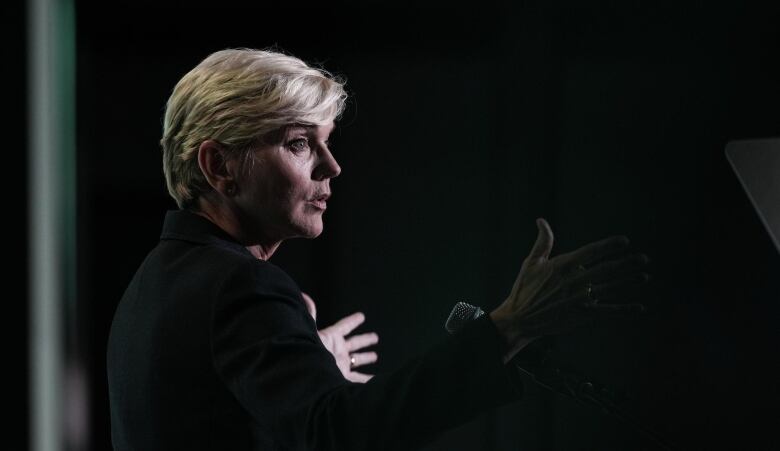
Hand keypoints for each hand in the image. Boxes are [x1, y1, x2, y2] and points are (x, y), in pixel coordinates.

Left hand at [302, 292, 378, 382]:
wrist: (310, 377)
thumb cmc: (310, 353)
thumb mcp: (311, 331)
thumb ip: (310, 314)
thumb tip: (304, 295)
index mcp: (331, 338)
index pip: (344, 327)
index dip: (353, 321)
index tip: (361, 316)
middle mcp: (337, 351)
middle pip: (354, 343)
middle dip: (364, 340)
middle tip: (375, 337)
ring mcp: (341, 365)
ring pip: (357, 360)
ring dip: (366, 358)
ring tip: (374, 356)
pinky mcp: (343, 378)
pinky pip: (359, 379)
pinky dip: (368, 380)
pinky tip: (375, 380)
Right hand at [490, 218, 648, 361]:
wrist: (519, 319)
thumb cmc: (524, 289)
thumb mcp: (531, 262)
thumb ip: (543, 241)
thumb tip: (541, 220)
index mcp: (563, 266)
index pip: (591, 252)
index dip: (609, 246)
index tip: (624, 242)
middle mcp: (574, 281)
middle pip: (607, 270)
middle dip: (627, 264)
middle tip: (643, 259)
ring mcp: (580, 299)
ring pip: (610, 289)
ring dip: (629, 282)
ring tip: (644, 276)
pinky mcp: (582, 315)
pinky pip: (608, 312)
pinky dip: (625, 310)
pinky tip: (639, 307)